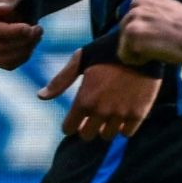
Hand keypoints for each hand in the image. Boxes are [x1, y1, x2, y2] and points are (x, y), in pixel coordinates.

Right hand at [0, 0, 41, 69]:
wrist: (19, 8)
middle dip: (23, 40)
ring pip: (4, 58)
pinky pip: (8, 65)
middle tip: (39, 29)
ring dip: (26, 49)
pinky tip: (31, 45)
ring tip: (37, 35)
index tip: (29, 28)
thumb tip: (0, 10)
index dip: (11, 32)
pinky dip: (24, 57)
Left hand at [41, 57, 161, 139]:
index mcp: (84, 100)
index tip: (75, 119)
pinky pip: (127, 133)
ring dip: (105, 127)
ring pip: (107, 136)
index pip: (69, 129)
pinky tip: (123, 114)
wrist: (140, 46)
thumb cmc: (106, 50)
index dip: (70, 124)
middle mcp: (101, 111)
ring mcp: (120, 114)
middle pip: (87, 135)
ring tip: (108, 114)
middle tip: (91, 117)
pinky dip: (124, 126)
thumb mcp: (80, 60)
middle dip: (86, 127)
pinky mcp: (138, 113)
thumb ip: (60, 81)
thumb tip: (41, 97)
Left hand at [118, 0, 181, 67]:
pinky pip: (125, 55)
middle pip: (125, 29)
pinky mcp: (133, 33)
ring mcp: (134, 17)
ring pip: (124, 43)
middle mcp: (139, 3)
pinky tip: (155, 56)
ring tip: (158, 51)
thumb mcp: (173, 13)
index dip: (145, 32)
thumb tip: (147, 28)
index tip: (161, 37)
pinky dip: (137, 61)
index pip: (134, 18)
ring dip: (138, 51)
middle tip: (159, 46)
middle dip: (138, 42)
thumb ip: (156, 15)